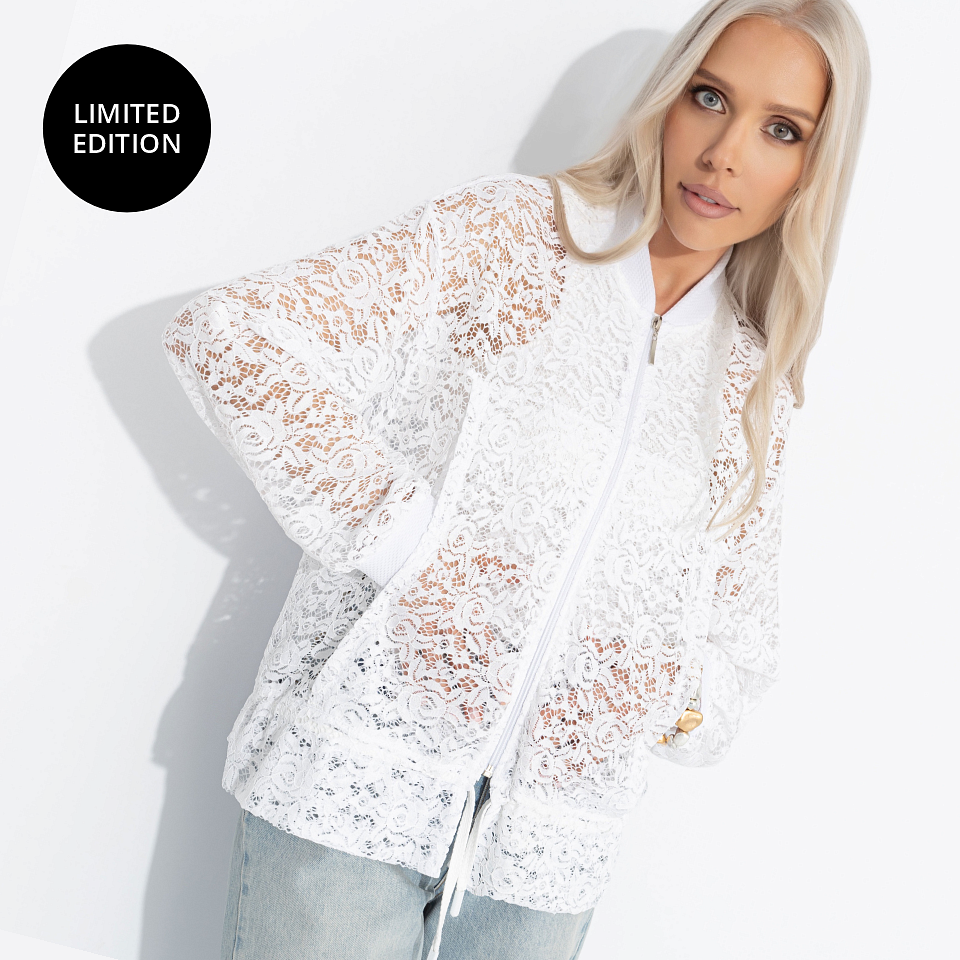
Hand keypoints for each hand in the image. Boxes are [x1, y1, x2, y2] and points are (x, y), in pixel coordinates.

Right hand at [394, 546, 524, 724]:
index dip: (495, 674)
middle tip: (479, 718)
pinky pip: (409, 658)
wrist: (409, 545)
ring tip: (453, 716)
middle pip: (461, 666)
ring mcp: (424, 628)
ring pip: (436, 669)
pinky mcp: (404, 628)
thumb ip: (505, 569)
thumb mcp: (481, 557)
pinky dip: (416, 678)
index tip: (504, 695)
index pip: (486, 650)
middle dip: (470, 694)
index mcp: (467, 611)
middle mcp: (447, 624)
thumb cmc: (447, 551)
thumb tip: (530, 572)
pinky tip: (423, 697)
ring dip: (445, 694)